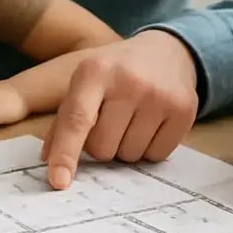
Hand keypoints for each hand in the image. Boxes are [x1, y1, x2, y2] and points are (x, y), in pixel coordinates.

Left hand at [40, 30, 198, 188]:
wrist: (166, 51)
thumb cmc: (117, 72)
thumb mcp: (86, 82)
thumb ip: (64, 119)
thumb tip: (48, 159)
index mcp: (95, 71)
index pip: (77, 119)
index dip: (66, 153)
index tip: (59, 181)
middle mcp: (128, 80)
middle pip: (103, 148)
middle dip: (103, 144)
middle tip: (112, 120)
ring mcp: (159, 95)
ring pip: (130, 156)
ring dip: (127, 146)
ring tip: (134, 118)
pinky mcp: (184, 109)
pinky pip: (157, 155)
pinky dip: (151, 147)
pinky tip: (153, 122)